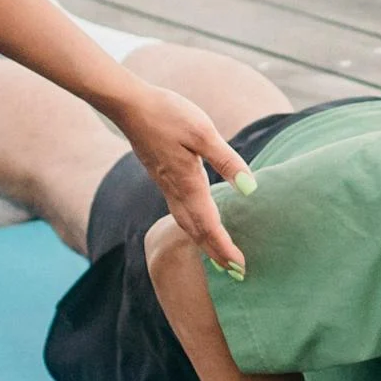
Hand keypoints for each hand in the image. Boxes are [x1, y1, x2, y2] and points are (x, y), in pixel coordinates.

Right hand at [109, 83, 250, 270]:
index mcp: (188, 184)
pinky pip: (180, 212)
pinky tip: (199, 225)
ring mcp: (167, 186)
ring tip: (219, 258)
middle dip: (215, 254)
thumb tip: (250, 189)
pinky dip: (193, 227)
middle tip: (235, 274)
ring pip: (186, 225)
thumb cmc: (167, 114)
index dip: (225, 248)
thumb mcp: (203, 133)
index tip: (240, 268)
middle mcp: (176, 191)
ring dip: (203, 243)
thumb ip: (227, 161)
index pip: (209, 226)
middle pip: (197, 232)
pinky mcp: (163, 178)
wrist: (130, 106)